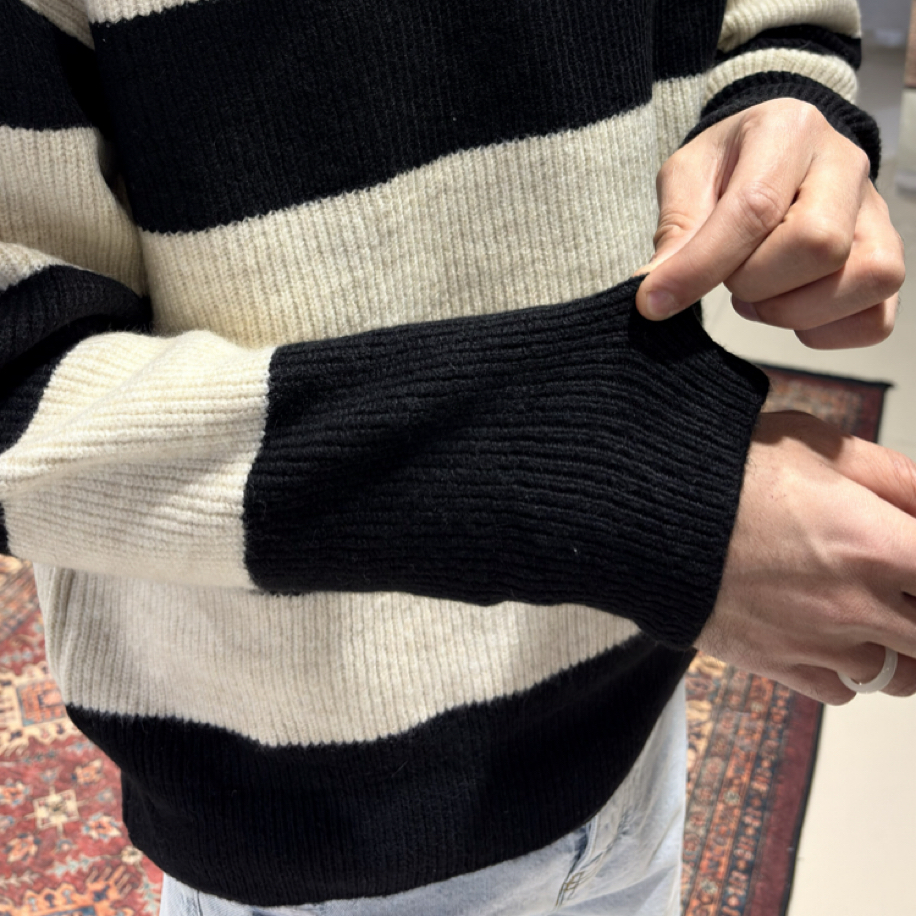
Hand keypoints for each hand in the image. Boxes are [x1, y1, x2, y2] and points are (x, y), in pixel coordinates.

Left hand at [634, 99, 904, 348]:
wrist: (774, 155)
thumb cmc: (727, 169)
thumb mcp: (687, 178)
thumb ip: (675, 230)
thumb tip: (655, 290)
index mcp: (790, 130)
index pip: (755, 209)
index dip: (701, 266)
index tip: (654, 302)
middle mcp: (847, 165)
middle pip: (818, 245)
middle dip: (755, 282)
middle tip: (729, 278)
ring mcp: (877, 216)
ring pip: (860, 280)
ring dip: (791, 310)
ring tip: (759, 292)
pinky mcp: (887, 261)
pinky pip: (875, 320)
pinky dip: (825, 333)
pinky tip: (791, 311)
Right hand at [697, 411, 915, 703]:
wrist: (644, 513)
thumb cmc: (723, 473)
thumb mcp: (816, 445)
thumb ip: (891, 475)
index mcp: (878, 544)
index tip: (913, 556)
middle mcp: (857, 604)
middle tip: (899, 585)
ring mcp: (817, 642)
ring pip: (899, 677)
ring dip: (900, 649)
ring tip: (877, 616)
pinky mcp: (776, 663)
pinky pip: (841, 691)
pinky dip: (847, 671)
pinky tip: (830, 636)